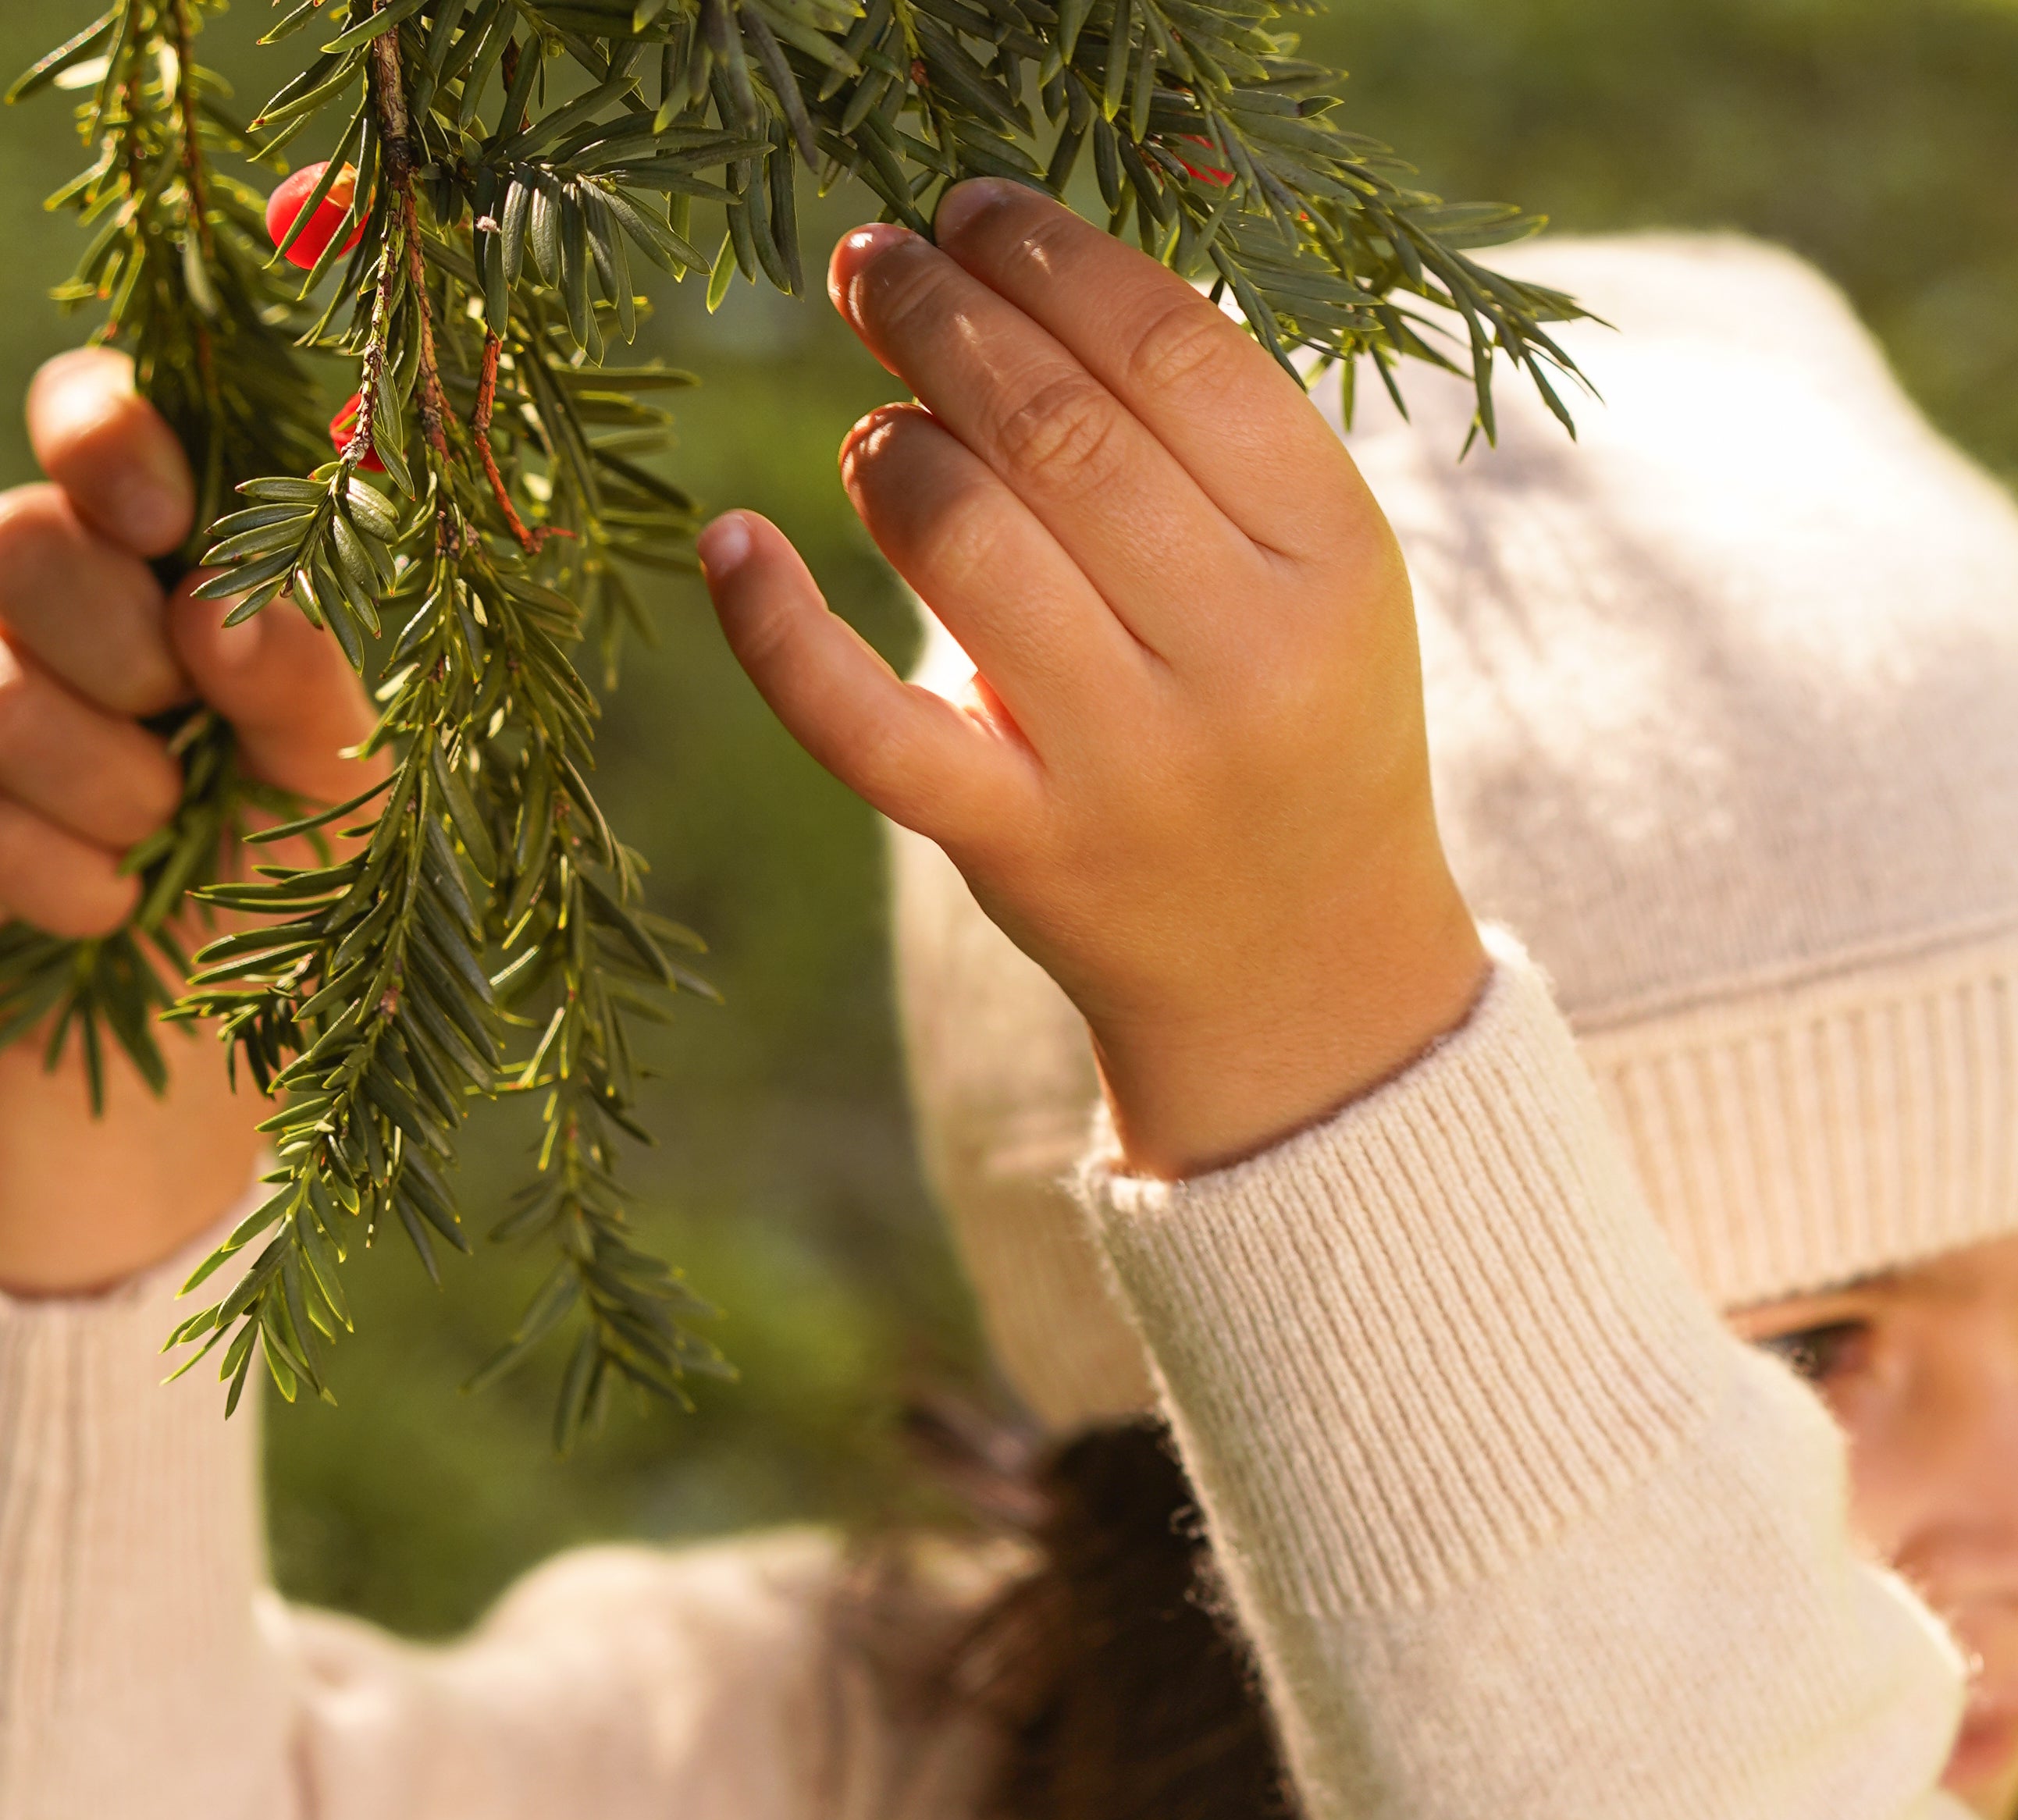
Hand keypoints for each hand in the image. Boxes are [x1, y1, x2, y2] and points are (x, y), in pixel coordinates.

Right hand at [0, 350, 376, 1296]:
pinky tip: (107, 910)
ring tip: (153, 847)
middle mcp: (39, 613)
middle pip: (19, 538)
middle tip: (183, 755)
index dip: (109, 436)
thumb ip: (306, 687)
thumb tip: (215, 606)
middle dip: (118, 659)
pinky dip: (47, 866)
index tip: (165, 520)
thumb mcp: (341, 800)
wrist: (204, 1081)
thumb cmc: (285, 912)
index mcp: (156, 572)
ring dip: (95, 782)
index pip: (96, 424)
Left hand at [698, 182, 1487, 1177]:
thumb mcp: (1315, 577)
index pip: (1174, 356)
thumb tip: (1011, 272)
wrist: (1296, 967)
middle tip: (876, 266)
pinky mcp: (1015, 848)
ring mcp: (1126, 769)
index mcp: (1334, 564)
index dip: (1053, 259)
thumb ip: (1210, 439)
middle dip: (943, 320)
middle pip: (1059, 433)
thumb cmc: (1287, 724)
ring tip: (878, 426)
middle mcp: (1240, 664)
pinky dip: (777, 628)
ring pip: (964, 542)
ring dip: (889, 448)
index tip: (975, 214)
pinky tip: (730, 541)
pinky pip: (866, 726)